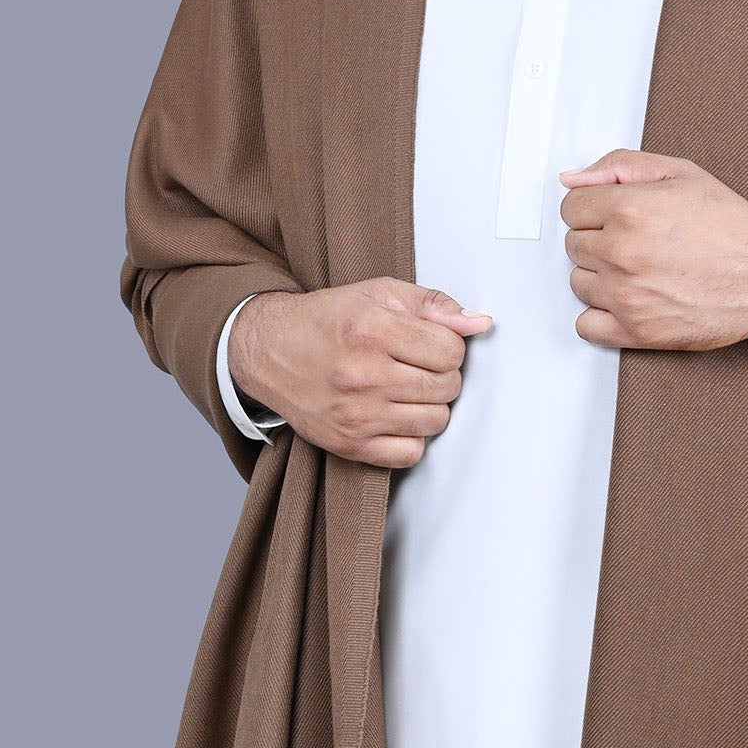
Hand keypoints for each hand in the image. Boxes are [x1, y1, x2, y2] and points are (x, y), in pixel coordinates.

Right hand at [227, 278, 491, 467]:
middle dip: (441, 374)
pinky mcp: (349, 444)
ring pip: (436, 421)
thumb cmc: (325, 320)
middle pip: (448, 387)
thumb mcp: (377, 293)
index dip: (449, 346)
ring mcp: (356, 415)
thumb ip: (432, 304)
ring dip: (430, 405)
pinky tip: (395, 416)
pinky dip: (411, 437)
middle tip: (417, 366)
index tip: (431, 344)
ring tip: (405, 389)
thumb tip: (480, 323)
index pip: (451, 351)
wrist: (267, 350)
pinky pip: (411, 453)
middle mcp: (363, 375)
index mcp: (371, 330)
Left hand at [560, 150, 747, 349]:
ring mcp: (626, 295)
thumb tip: (571, 179)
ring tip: (636, 270)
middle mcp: (622, 252)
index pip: (571, 207)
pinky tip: (626, 301)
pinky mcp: (636, 331)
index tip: (614, 216)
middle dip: (599, 240)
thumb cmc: (729, 225)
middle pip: (573, 245)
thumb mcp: (680, 173)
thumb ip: (619, 166)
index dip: (593, 209)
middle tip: (635, 242)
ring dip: (600, 277)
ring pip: (577, 283)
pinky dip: (599, 316)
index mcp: (628, 209)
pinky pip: (586, 325)